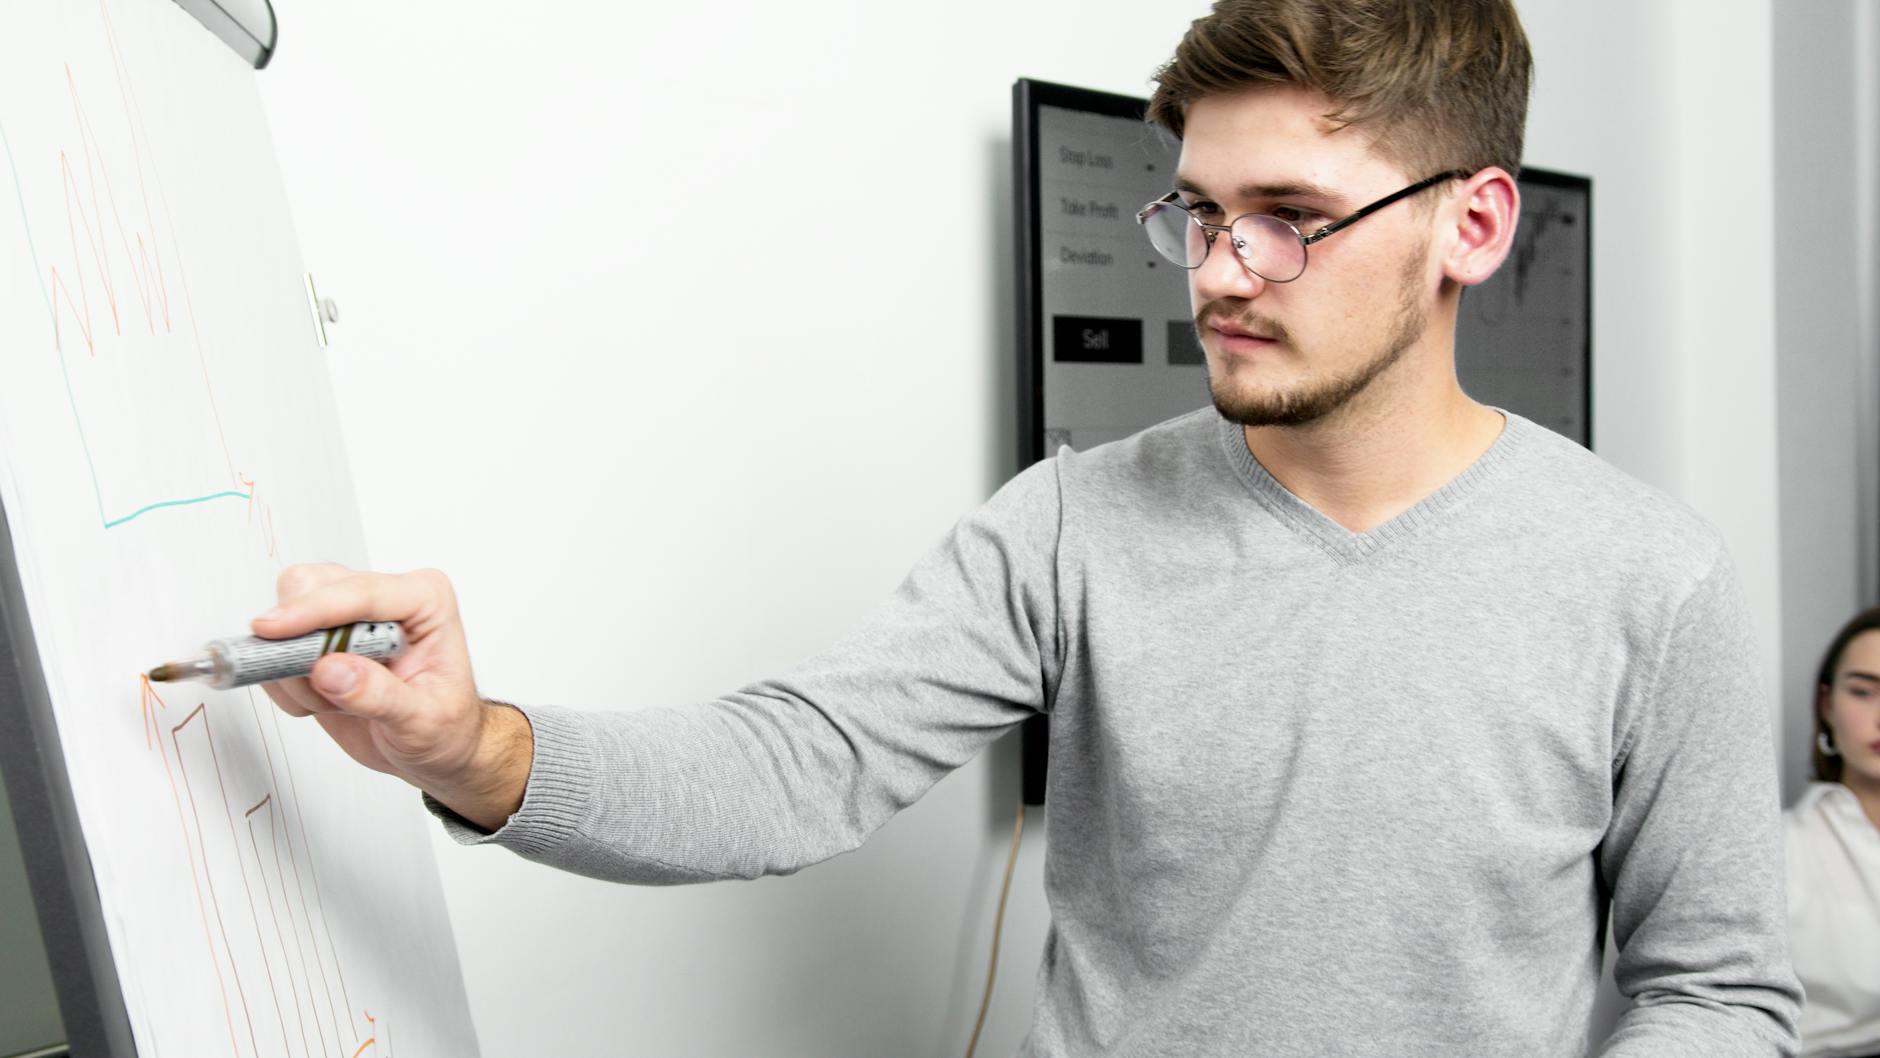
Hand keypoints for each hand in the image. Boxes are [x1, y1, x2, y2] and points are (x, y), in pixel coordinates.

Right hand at [253, 564, 531, 830]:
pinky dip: (287, 684)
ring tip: (336, 703)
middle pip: (308, 586)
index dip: (312, 610)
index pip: (360, 592)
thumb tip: (329, 670)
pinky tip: (326, 703)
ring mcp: (348, 614)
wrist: (434, 749)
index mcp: (425, 600)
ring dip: (294, 669)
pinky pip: (275, 650)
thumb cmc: (444, 727)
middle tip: (320, 689)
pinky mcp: (320, 637)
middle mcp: (385, 598)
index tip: (272, 630)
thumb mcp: (423, 721)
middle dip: (300, 643)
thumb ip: (378, 695)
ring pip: (285, 615)